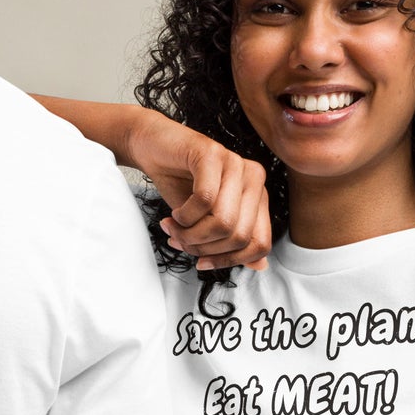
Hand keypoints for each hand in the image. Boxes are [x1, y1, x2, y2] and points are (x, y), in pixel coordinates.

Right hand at [123, 110, 270, 270]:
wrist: (153, 148)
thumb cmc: (181, 184)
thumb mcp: (207, 220)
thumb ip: (233, 241)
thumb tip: (261, 266)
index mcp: (258, 196)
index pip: (260, 243)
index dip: (230, 260)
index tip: (201, 262)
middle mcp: (253, 178)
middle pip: (239, 237)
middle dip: (204, 247)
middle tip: (180, 241)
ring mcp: (235, 163)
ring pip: (223, 222)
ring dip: (191, 234)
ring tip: (174, 228)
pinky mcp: (212, 154)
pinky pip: (204, 200)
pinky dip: (184, 215)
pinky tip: (175, 213)